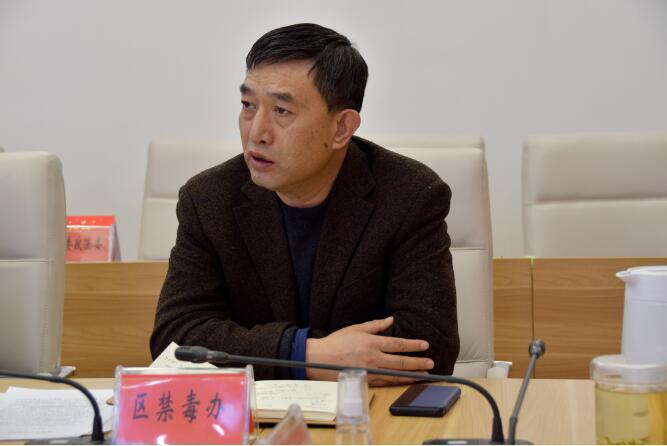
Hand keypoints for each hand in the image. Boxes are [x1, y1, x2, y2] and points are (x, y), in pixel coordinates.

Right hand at [305, 316, 433, 385]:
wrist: (318, 359)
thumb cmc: (336, 342)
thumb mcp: (356, 329)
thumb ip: (375, 325)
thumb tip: (391, 320)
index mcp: (371, 343)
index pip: (398, 344)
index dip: (413, 345)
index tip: (425, 345)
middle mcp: (373, 358)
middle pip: (401, 361)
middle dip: (418, 363)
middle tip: (431, 363)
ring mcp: (370, 372)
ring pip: (396, 375)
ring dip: (411, 375)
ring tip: (424, 375)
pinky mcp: (365, 381)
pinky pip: (385, 382)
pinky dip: (397, 382)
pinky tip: (405, 381)